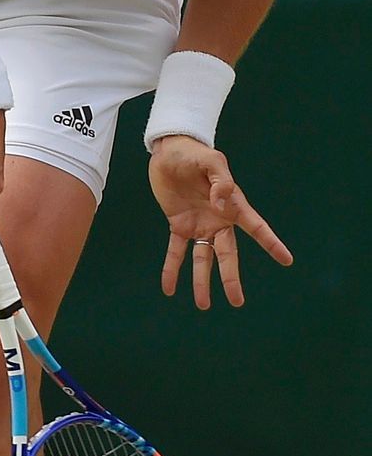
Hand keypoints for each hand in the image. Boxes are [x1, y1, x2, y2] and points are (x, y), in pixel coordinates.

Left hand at [149, 136, 292, 308]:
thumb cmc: (195, 154)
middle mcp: (219, 220)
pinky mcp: (179, 225)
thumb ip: (221, 181)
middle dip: (231, 278)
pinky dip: (171, 269)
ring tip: (203, 305)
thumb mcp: (211, 161)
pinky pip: (175, 252)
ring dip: (201, 282)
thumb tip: (223, 204)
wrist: (169, 150)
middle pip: (227, 254)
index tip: (287, 260)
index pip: (256, 227)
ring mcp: (200, 225)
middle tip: (238, 301)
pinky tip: (169, 288)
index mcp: (233, 205)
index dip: (271, 244)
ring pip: (203, 259)